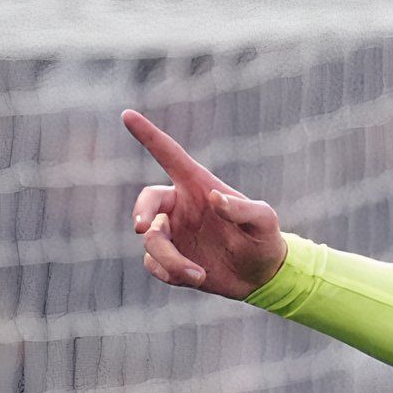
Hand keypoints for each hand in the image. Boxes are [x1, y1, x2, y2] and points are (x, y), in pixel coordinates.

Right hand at [123, 109, 286, 298]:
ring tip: (198, 274)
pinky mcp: (170, 259)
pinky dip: (169, 273)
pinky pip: (154, 264)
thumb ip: (243, 208)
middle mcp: (180, 206)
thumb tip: (216, 198)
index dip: (148, 136)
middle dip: (141, 212)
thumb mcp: (264, 221)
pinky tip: (194, 278)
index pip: (169, 155)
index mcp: (199, 187)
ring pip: (152, 241)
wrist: (261, 275)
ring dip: (170, 259)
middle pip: (147, 201)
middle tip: (143, 229)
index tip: (127, 114)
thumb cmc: (264, 239)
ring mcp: (173, 233)